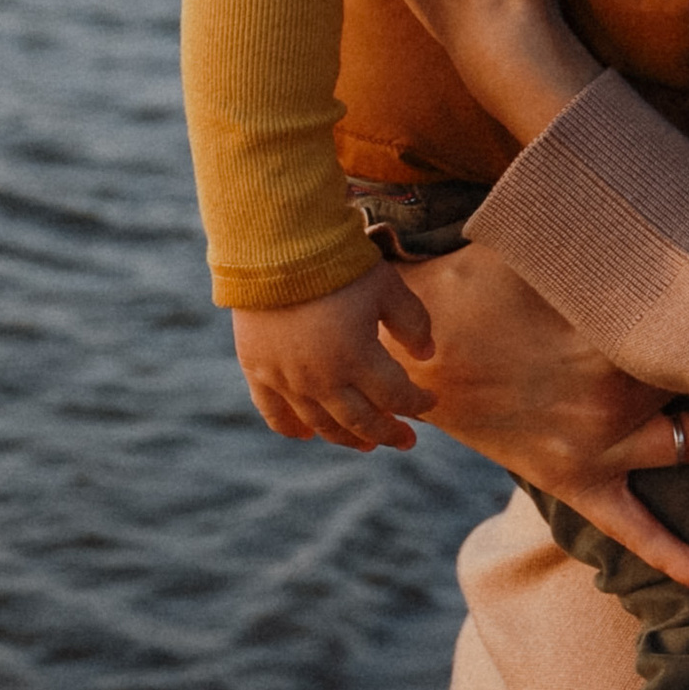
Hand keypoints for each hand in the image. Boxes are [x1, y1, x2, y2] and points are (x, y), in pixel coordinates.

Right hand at [231, 260, 438, 452]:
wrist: (274, 246)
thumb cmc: (338, 264)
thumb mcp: (388, 287)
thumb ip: (413, 323)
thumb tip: (428, 354)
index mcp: (357, 358)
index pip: (395, 396)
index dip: (417, 403)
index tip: (430, 401)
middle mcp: (322, 378)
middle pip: (362, 421)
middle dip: (389, 433)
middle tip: (406, 441)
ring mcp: (287, 379)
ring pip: (322, 424)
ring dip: (348, 438)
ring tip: (366, 443)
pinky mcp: (258, 371)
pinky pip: (275, 414)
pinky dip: (292, 428)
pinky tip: (306, 434)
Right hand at [376, 239, 688, 592]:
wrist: (409, 350)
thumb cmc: (476, 279)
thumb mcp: (540, 237)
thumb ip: (598, 226)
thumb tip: (646, 191)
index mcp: (616, 327)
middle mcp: (618, 393)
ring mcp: (599, 446)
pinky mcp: (575, 481)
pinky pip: (636, 532)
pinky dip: (679, 561)